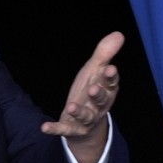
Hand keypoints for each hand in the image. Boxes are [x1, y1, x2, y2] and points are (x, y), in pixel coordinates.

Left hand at [41, 31, 123, 162]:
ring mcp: (86, 119)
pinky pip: (64, 129)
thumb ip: (104, 54)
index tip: (110, 69)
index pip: (111, 83)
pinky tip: (44, 127)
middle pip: (101, 101)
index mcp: (106, 90)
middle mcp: (98, 106)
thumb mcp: (95, 71)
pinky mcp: (72, 128)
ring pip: (85, 117)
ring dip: (79, 112)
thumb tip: (118, 34)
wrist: (85, 122)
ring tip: (71, 106)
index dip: (110, 77)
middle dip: (98, 95)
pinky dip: (55, 128)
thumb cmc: (91, 90)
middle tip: (93, 88)